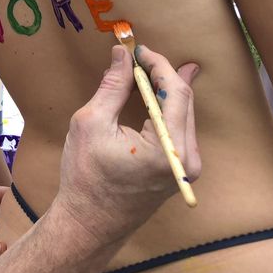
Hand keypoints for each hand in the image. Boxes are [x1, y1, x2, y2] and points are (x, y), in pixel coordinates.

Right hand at [55, 45, 200, 241]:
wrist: (89, 223)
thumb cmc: (86, 177)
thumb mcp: (91, 123)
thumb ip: (112, 87)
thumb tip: (121, 55)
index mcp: (167, 149)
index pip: (174, 92)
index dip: (157, 64)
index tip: (137, 49)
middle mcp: (186, 159)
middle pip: (184, 101)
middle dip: (162, 73)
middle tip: (139, 55)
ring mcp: (186, 168)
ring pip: (183, 114)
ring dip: (165, 89)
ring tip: (145, 68)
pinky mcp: (180, 171)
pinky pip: (179, 129)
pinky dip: (165, 108)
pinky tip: (152, 95)